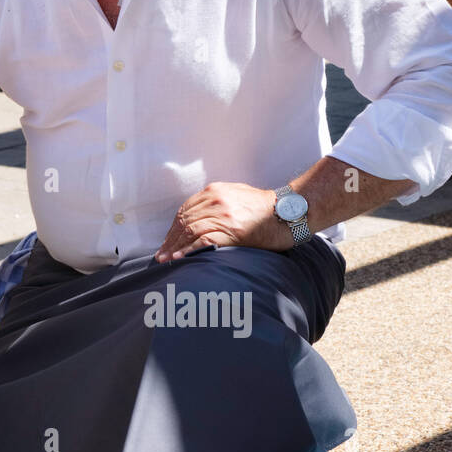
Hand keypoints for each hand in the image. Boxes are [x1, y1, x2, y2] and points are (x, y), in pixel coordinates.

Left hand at [154, 182, 291, 262]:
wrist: (291, 211)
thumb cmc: (266, 207)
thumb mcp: (237, 195)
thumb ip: (217, 201)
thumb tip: (200, 216)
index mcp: (214, 191)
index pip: (185, 211)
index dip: (173, 228)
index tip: (167, 241)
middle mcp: (215, 200)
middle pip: (184, 222)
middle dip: (170, 240)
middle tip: (161, 254)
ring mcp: (223, 215)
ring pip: (190, 232)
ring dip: (175, 248)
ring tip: (166, 260)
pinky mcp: (232, 231)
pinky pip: (204, 241)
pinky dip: (189, 251)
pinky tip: (180, 259)